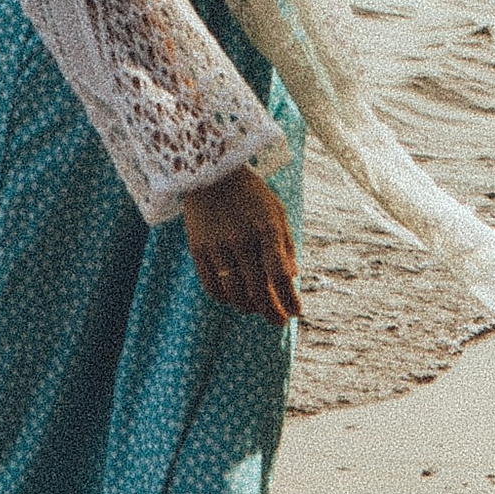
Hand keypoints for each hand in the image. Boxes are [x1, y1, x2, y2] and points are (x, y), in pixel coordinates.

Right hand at [181, 165, 299, 322]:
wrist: (210, 172)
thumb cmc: (250, 193)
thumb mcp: (276, 211)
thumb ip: (286, 244)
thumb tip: (292, 277)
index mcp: (265, 228)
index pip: (280, 275)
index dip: (290, 299)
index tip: (297, 312)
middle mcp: (241, 239)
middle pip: (259, 290)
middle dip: (272, 312)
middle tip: (279, 321)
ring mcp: (217, 245)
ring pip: (235, 293)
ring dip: (249, 307)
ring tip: (256, 308)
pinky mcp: (197, 248)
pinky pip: (212, 286)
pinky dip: (225, 299)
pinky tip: (234, 297)